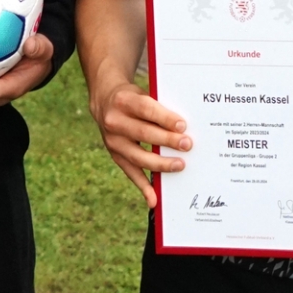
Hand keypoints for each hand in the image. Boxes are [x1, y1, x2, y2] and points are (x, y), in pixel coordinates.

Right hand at [88, 79, 191, 208]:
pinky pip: (131, 173)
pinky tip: (154, 199)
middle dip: (167, 140)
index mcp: (124, 100)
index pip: (146, 109)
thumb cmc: (133, 98)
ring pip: (138, 156)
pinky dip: (143, 187)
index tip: (182, 125)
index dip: (164, 118)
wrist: (104, 100)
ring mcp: (113, 141)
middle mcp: (114, 121)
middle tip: (187, 145)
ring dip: (160, 163)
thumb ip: (159, 107)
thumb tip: (184, 127)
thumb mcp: (142, 93)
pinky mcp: (115, 155)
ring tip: (180, 165)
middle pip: (144, 133)